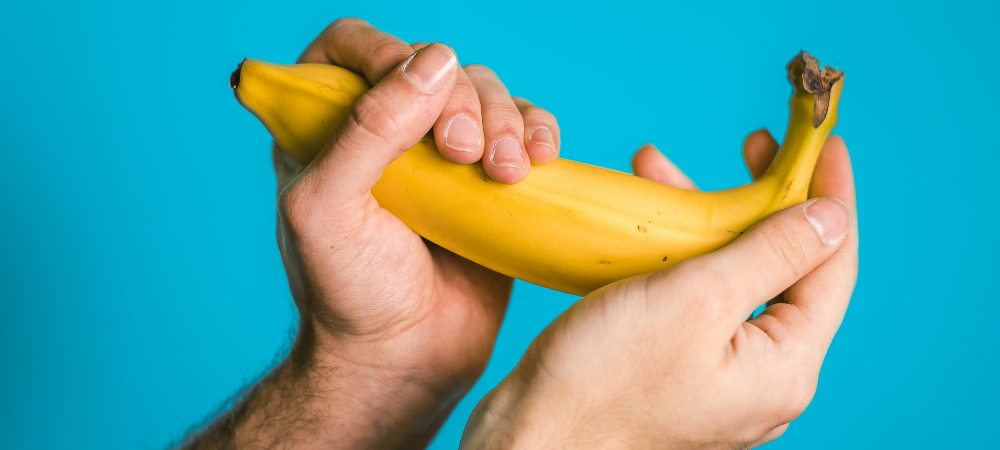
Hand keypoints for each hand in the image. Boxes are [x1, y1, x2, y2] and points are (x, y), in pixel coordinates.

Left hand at [184, 18, 560, 448]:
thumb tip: (435, 60)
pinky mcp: (492, 182)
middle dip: (459, 100)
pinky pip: (524, 130)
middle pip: (434, 65)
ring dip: (505, 121)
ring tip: (503, 174)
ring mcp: (443, 156)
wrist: (403, 359)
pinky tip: (538, 161)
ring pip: (486, 93)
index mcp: (327, 127)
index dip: (384, 50)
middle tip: (461, 154)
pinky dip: (538, 133)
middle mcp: (386, 132)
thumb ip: (366, 128)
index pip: (351, 46)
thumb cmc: (348, 292)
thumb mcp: (328, 207)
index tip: (412, 87)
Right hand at [461, 131, 857, 449]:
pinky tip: (648, 227)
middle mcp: (764, 380)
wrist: (533, 435)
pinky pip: (702, 304)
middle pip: (785, 272)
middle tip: (752, 147)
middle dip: (761, 201)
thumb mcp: (697, 298)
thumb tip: (832, 219)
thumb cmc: (604, 377)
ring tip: (663, 172)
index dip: (830, 195)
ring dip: (708, 223)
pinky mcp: (683, 374)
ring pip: (737, 282)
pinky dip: (682, 257)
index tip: (824, 141)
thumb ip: (772, 254)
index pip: (831, 266)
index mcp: (784, 368)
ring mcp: (723, 380)